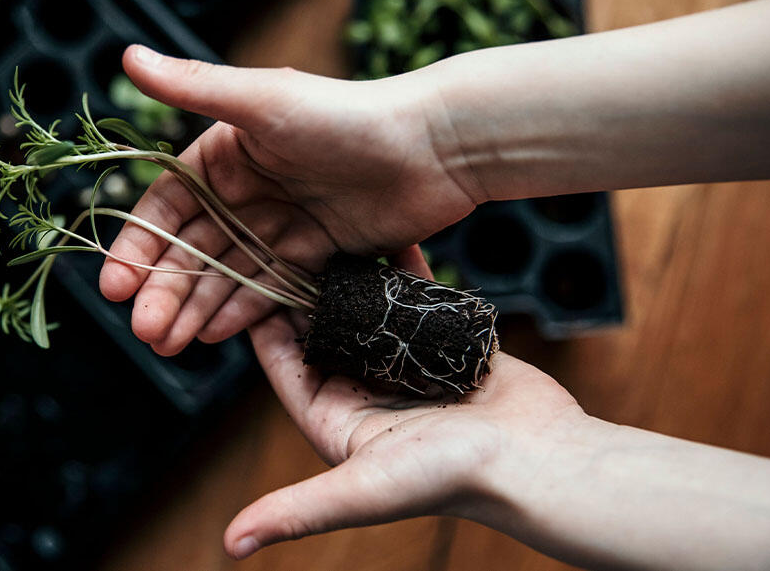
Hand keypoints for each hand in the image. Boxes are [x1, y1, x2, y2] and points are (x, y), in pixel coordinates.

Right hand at [99, 46, 482, 353]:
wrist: (435, 146)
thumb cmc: (348, 113)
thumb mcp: (265, 100)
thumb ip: (195, 88)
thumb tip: (128, 57)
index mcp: (226, 153)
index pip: (167, 207)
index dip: (138, 246)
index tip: (115, 286)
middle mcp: (248, 190)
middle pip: (192, 249)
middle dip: (163, 290)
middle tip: (143, 330)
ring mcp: (282, 223)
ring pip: (226, 274)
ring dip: (193, 308)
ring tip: (166, 345)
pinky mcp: (316, 252)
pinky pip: (269, 286)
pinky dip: (241, 310)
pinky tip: (211, 334)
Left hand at [223, 250, 583, 558]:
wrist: (539, 460)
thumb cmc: (451, 477)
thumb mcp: (362, 488)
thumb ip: (297, 510)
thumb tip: (230, 546)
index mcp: (338, 421)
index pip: (288, 365)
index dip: (266, 324)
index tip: (248, 277)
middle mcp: (368, 394)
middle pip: (326, 332)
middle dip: (308, 291)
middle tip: (293, 239)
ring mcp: (409, 368)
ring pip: (369, 313)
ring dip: (354, 279)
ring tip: (335, 230)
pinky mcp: (447, 347)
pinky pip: (417, 303)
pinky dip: (405, 275)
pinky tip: (392, 240)